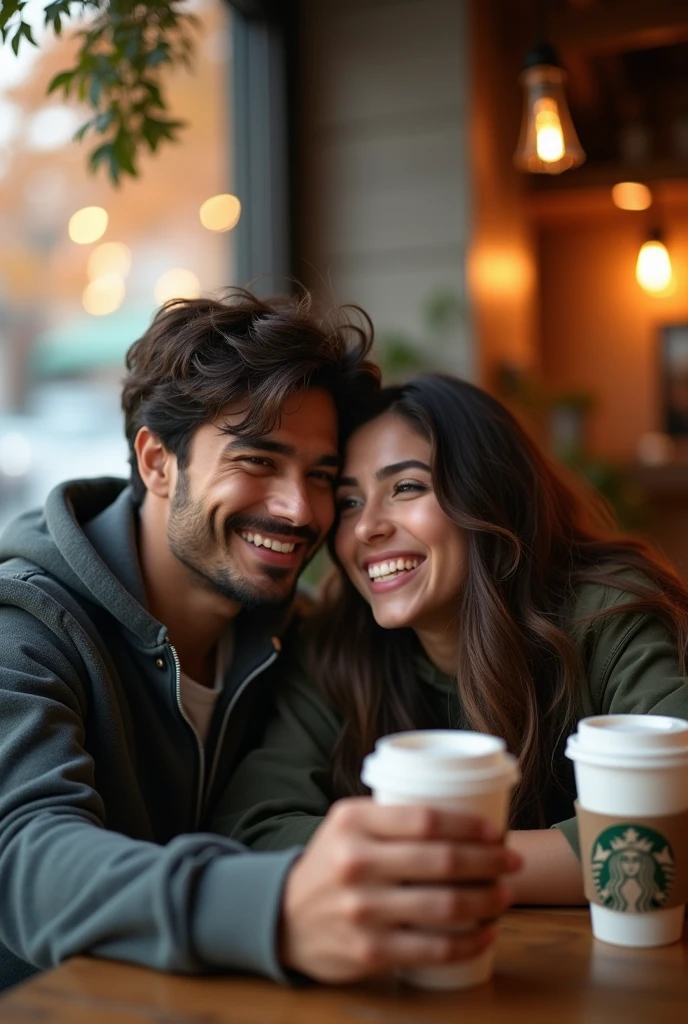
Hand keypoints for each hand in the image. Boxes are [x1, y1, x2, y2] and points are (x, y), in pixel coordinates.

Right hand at [279, 797, 521, 982]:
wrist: (283, 918)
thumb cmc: (332, 864)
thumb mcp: (348, 825)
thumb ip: (391, 816)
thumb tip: (464, 814)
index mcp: (353, 822)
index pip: (426, 818)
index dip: (470, 825)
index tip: (496, 831)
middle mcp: (355, 862)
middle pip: (443, 861)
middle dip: (489, 862)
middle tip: (513, 861)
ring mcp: (363, 910)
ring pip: (444, 905)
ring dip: (487, 900)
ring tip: (505, 894)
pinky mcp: (370, 951)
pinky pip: (434, 948)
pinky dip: (468, 941)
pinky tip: (485, 932)